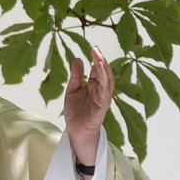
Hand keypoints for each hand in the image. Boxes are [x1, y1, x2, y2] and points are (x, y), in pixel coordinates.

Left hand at [63, 46, 112, 167]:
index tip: (93, 47)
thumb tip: (77, 59)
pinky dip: (104, 83)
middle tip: (95, 48)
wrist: (75, 132)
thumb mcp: (72, 90)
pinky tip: (101, 74)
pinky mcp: (101, 108)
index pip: (98, 69)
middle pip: (104, 72)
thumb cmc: (76, 112)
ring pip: (107, 81)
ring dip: (104, 69)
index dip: (96, 58)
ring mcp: (102, 99)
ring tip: (99, 57)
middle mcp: (100, 90)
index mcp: (94, 85)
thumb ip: (76, 76)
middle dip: (101, 60)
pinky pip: (104, 94)